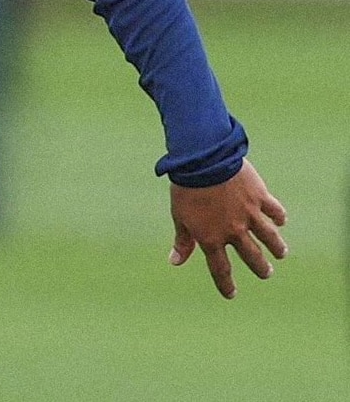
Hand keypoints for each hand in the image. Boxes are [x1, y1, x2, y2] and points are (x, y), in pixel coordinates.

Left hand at [169, 159, 287, 298]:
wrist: (203, 162)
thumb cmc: (186, 189)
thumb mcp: (179, 216)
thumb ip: (182, 241)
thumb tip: (175, 262)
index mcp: (211, 238)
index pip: (220, 269)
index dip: (226, 284)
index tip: (231, 294)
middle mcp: (233, 231)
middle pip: (252, 256)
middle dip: (260, 268)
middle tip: (266, 273)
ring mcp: (249, 214)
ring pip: (269, 237)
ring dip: (276, 247)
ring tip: (281, 254)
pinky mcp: (260, 197)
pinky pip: (274, 211)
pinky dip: (279, 217)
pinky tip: (281, 221)